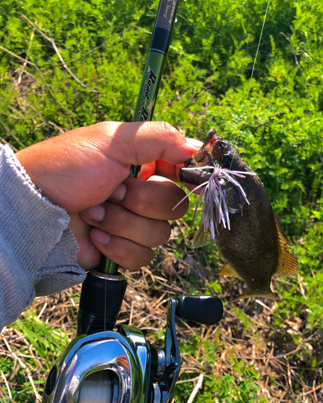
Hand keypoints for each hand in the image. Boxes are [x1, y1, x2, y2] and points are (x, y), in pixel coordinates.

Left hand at [16, 121, 197, 269]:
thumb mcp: (113, 140)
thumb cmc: (68, 168)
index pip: (184, 173)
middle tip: (110, 192)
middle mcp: (142, 196)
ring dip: (123, 223)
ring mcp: (133, 225)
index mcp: (145, 166)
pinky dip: (116, 246)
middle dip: (140, 201)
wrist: (34, 209)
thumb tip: (199, 149)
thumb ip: (160, 137)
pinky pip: (142, 257)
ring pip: (160, 234)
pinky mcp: (122, 252)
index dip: (188, 177)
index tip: (185, 179)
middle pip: (175, 206)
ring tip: (93, 213)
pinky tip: (95, 236)